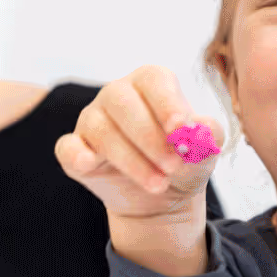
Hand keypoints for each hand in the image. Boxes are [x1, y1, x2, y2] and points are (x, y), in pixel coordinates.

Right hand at [56, 65, 222, 221]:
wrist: (162, 196)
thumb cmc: (184, 161)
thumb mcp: (204, 150)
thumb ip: (208, 135)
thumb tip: (202, 130)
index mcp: (151, 84)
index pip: (154, 80)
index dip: (167, 102)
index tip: (181, 130)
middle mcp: (117, 95)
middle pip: (122, 102)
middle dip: (149, 137)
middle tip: (173, 166)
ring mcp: (92, 120)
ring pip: (101, 129)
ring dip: (131, 159)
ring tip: (158, 184)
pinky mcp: (74, 149)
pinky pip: (68, 147)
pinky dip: (76, 154)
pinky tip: (91, 164)